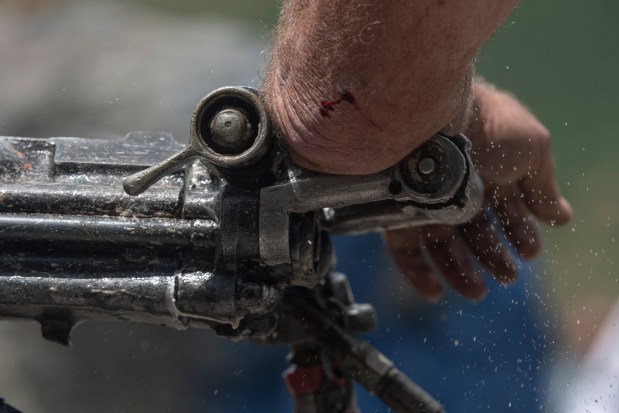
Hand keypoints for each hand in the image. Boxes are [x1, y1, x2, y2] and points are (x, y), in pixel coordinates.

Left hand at [385, 82, 572, 300]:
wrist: (436, 115)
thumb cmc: (487, 126)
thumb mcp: (532, 151)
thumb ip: (543, 187)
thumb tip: (562, 218)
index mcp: (489, 175)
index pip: (505, 213)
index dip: (519, 234)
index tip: (529, 251)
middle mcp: (456, 191)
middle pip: (476, 234)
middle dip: (494, 257)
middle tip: (508, 276)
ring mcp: (426, 204)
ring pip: (444, 248)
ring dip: (462, 273)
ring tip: (480, 292)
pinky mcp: (398, 215)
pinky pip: (406, 253)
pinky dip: (419, 275)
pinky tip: (436, 293)